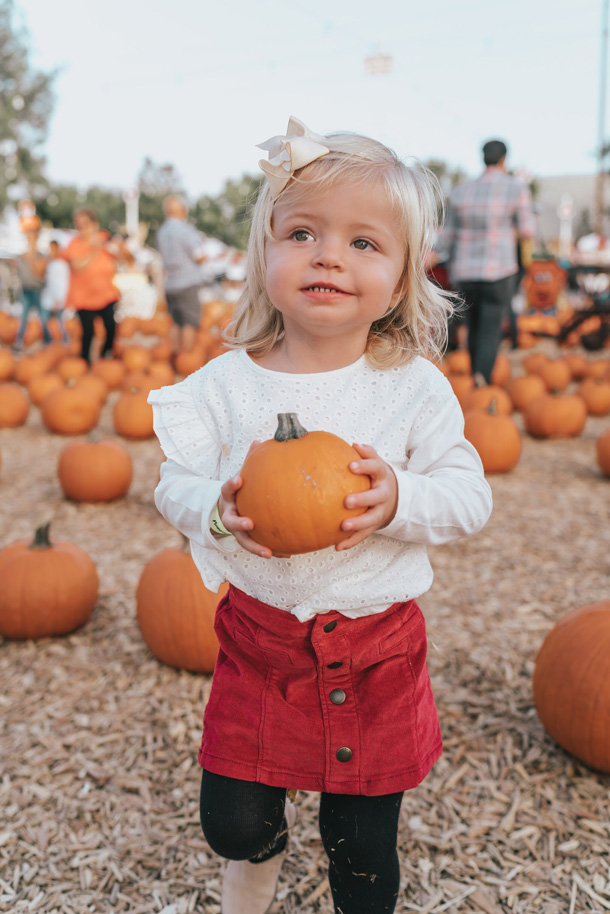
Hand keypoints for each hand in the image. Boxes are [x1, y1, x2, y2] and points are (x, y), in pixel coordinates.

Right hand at [217, 441, 291, 559]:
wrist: (227, 509)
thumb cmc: (240, 489)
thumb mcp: (242, 475)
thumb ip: (250, 461)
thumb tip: (259, 440)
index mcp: (229, 497)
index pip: (227, 489)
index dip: (231, 484)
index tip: (239, 479)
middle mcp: (230, 514)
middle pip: (230, 521)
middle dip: (239, 523)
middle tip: (249, 523)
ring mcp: (236, 530)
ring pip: (243, 540)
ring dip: (255, 547)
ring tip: (268, 552)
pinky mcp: (247, 539)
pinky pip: (259, 546)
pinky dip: (273, 550)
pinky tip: (287, 553)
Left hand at [335, 443, 397, 551]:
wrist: (396, 498)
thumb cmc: (377, 477)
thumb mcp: (377, 464)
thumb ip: (367, 453)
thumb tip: (354, 444)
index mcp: (382, 476)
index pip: (375, 468)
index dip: (365, 466)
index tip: (351, 466)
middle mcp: (383, 495)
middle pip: (376, 497)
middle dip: (362, 499)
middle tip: (346, 501)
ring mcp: (380, 512)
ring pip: (371, 520)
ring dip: (358, 524)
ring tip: (343, 526)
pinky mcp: (375, 526)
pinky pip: (363, 535)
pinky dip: (351, 541)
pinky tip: (337, 546)